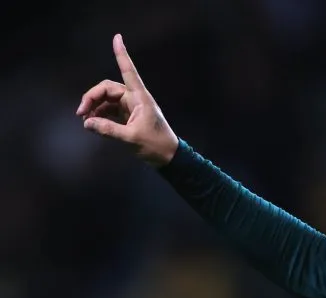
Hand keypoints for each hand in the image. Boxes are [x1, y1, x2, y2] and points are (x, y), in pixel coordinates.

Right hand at [77, 34, 178, 166]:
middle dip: (92, 97)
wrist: (169, 157)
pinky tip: (93, 123)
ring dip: (94, 106)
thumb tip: (87, 122)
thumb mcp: (131, 138)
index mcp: (140, 98)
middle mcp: (135, 99)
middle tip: (81, 113)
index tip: (117, 37)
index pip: (129, 71)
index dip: (122, 54)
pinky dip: (100, 114)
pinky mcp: (129, 117)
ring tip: (85, 120)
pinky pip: (110, 110)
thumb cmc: (156, 145)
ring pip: (107, 99)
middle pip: (108, 88)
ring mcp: (131, 107)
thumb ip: (108, 130)